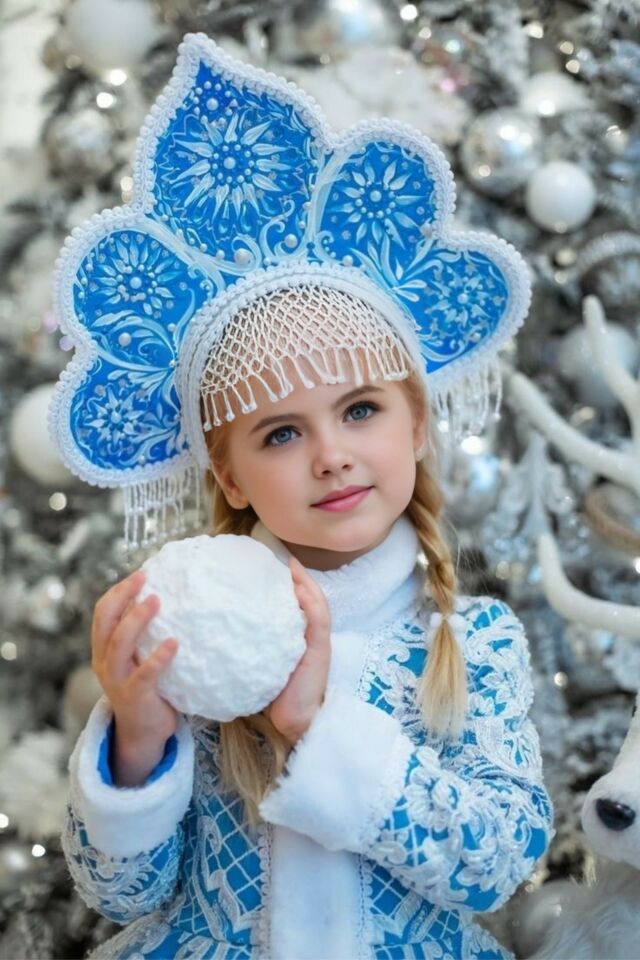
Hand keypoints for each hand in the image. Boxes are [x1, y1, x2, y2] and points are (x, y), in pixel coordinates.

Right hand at [91, 569, 178, 782]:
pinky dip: (159, 657)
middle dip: (122, 596)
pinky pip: (146, 674)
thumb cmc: (148, 689)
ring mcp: (118, 680)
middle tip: (143, 578)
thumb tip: (172, 601)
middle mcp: (106, 663)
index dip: (117, 591)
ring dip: (136, 620)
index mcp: (104, 650)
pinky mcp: (135, 696)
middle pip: (105, 623)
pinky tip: (174, 642)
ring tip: (156, 600)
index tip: (139, 574)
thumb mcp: (138, 660)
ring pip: (119, 645)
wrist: (143, 734)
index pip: (102, 614)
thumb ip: (145, 638)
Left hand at [263, 556, 330, 747]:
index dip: (286, 582)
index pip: (294, 602)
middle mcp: (310, 634)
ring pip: (317, 603)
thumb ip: (250, 643)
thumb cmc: (275, 695)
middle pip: (309, 595)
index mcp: (296, 635)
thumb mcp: (260, 663)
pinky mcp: (321, 650)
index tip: (267, 562)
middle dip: (297, 574)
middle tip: (280, 554)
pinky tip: (299, 590)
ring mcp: (318, 640)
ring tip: (291, 565)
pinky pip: (318, 620)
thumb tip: (217, 627)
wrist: (294, 721)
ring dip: (306, 582)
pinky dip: (310, 603)